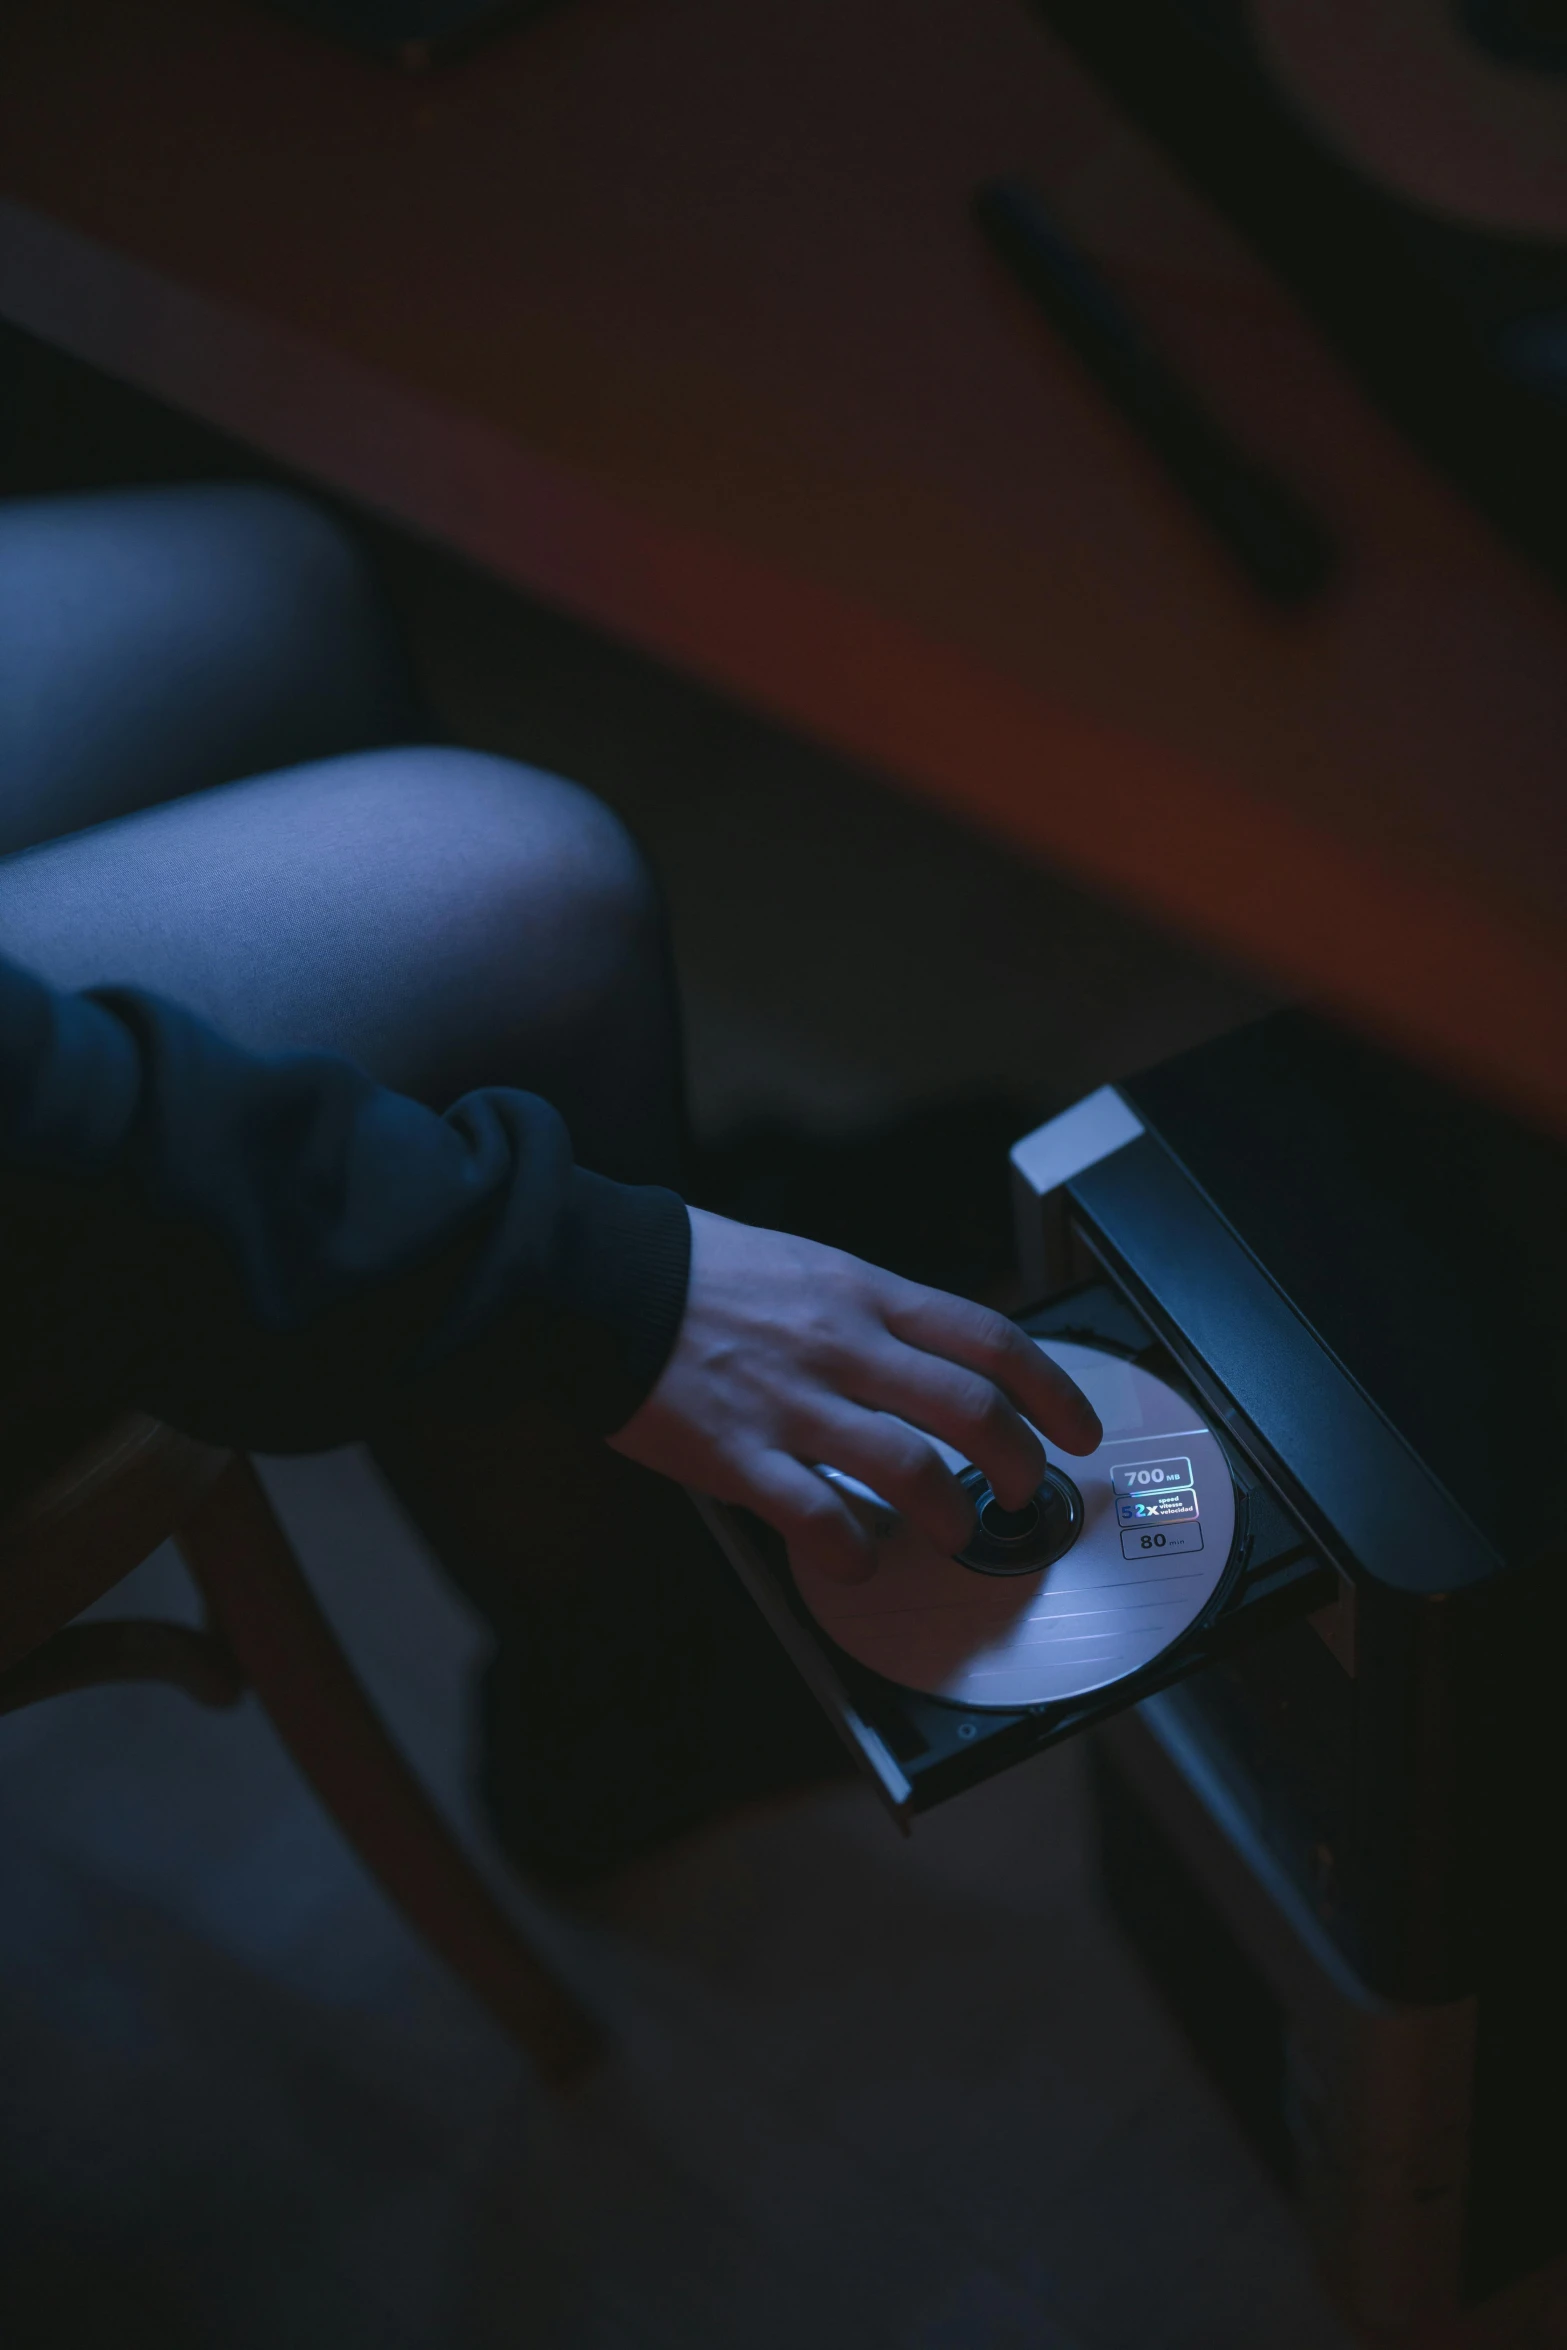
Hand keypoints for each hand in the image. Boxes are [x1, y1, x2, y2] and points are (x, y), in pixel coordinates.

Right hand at [609, 1209, 1101, 1584]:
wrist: (598, 1276)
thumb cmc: (694, 1271)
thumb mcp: (803, 1267)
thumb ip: (865, 1314)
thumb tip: (924, 1360)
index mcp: (861, 1293)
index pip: (988, 1338)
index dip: (1051, 1389)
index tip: (1076, 1425)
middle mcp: (840, 1345)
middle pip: (970, 1410)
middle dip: (1018, 1463)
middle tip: (1024, 1493)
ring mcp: (792, 1402)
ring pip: (910, 1470)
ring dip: (948, 1516)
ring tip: (951, 1532)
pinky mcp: (739, 1455)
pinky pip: (818, 1518)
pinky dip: (853, 1550)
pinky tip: (857, 1558)